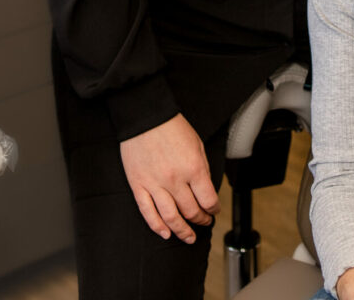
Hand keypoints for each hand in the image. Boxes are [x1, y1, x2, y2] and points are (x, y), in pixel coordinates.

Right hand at [119, 114, 220, 243]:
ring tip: (189, 236)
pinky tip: (165, 233)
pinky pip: (148, 212)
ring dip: (182, 231)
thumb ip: (202, 168)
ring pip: (170, 218)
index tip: (214, 211)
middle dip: (201, 219)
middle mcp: (175, 180)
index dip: (214, 209)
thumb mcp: (197, 144)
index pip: (208, 200)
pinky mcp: (138, 186)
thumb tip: (206, 190)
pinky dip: (157, 226)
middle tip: (204, 222)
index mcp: (193, 167)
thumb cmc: (172, 127)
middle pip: (191, 211)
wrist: (145, 118)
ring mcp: (155, 185)